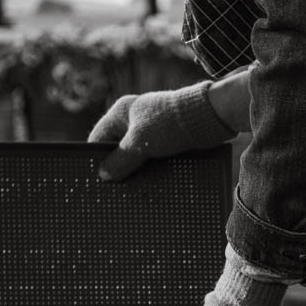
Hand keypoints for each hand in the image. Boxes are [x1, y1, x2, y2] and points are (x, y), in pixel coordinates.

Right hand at [88, 80, 236, 180]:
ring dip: (135, 171)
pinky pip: (152, 158)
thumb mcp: (140, 143)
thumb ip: (120, 160)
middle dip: (116, 168)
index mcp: (121, 113)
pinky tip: (149, 185)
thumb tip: (103, 175)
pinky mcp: (167, 141)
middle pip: (117, 149)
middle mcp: (134, 120)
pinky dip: (150, 170)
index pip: (98, 138)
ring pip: (136, 156)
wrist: (209, 119)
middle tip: (113, 189)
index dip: (96, 158)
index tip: (95, 179)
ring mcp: (151, 130)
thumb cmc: (171, 124)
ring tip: (130, 191)